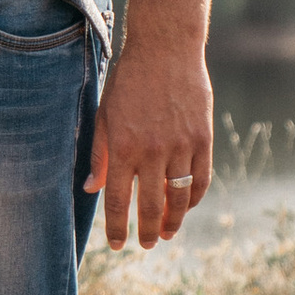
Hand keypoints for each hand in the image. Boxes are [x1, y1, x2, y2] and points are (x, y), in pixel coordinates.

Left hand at [87, 34, 214, 251]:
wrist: (166, 49)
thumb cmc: (129, 81)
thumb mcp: (105, 115)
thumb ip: (100, 155)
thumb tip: (91, 190)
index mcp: (122, 147)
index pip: (117, 201)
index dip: (117, 228)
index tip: (118, 245)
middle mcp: (152, 151)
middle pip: (151, 207)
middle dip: (148, 232)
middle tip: (148, 245)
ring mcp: (180, 146)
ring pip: (179, 198)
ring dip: (174, 222)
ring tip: (168, 233)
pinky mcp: (203, 138)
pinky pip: (201, 179)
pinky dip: (194, 198)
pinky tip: (186, 206)